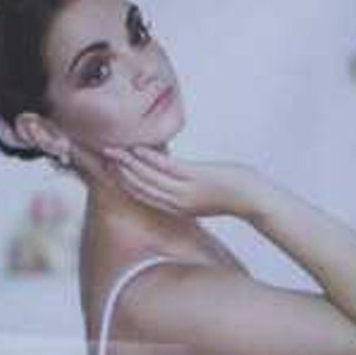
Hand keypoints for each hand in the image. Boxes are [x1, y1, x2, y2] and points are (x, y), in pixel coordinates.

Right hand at [99, 147, 267, 220]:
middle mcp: (177, 203)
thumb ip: (183, 184)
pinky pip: (167, 168)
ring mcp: (186, 192)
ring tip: (113, 149)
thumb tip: (173, 170)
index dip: (123, 181)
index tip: (108, 167)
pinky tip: (138, 147)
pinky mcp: (196, 180)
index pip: (142, 195)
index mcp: (176, 207)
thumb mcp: (201, 191)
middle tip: (102, 155)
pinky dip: (150, 158)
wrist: (253, 199)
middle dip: (119, 171)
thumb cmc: (229, 192)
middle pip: (140, 187)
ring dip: (129, 163)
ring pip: (149, 178)